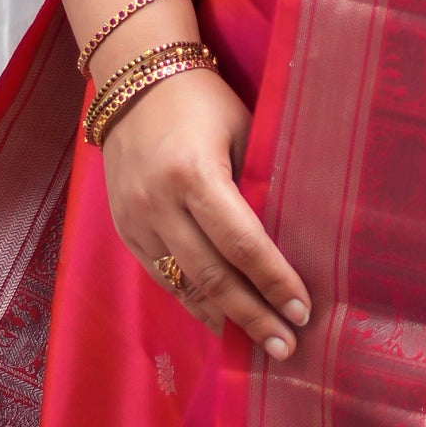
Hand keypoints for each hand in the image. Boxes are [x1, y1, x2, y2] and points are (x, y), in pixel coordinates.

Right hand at [99, 62, 310, 360]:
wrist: (134, 79)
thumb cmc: (203, 102)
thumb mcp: (242, 131)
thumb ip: (260, 185)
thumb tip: (295, 243)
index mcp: (193, 174)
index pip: (242, 243)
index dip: (274, 282)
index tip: (302, 310)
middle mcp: (157, 202)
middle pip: (212, 276)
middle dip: (253, 316)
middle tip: (286, 346)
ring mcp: (134, 218)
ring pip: (183, 285)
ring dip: (224, 318)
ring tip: (259, 344)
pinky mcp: (123, 227)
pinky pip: (161, 275)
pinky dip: (193, 301)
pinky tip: (221, 319)